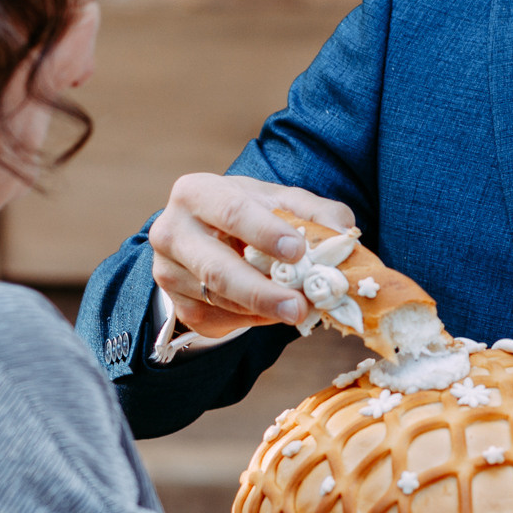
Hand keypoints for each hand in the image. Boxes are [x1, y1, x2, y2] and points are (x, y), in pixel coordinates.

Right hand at [148, 173, 357, 338]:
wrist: (211, 236)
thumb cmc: (254, 214)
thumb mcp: (284, 202)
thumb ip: (318, 214)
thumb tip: (344, 236)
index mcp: (197, 193)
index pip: (232, 212)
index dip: (265, 232)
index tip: (298, 251)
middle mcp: (171, 231)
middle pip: (217, 269)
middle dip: (262, 292)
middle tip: (300, 307)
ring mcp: (167, 272)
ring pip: (220, 300)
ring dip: (264, 310)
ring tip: (300, 309)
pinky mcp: (176, 305)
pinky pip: (219, 320)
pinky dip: (252, 320)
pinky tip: (272, 310)